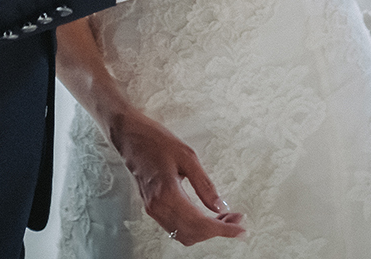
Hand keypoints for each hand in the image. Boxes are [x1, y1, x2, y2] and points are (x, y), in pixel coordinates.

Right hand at [109, 109, 245, 244]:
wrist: (129, 136)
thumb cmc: (156, 140)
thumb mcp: (187, 157)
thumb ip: (204, 185)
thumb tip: (220, 207)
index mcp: (167, 194)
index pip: (200, 223)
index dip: (223, 229)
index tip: (241, 228)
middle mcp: (157, 207)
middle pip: (193, 234)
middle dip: (218, 231)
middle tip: (237, 220)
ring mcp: (153, 209)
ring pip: (184, 234)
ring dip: (206, 231)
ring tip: (225, 217)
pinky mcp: (152, 207)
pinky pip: (176, 227)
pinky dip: (194, 227)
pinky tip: (207, 215)